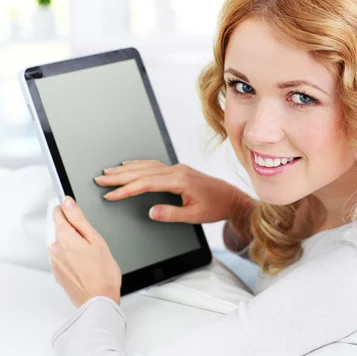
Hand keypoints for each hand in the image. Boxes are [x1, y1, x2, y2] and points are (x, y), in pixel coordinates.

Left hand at [49, 196, 121, 307]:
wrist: (98, 301)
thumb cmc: (103, 273)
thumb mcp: (96, 239)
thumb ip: (79, 219)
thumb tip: (68, 203)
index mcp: (64, 238)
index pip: (59, 214)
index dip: (68, 210)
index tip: (76, 211)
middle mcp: (55, 249)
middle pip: (63, 231)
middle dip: (76, 232)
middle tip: (94, 242)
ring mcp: (55, 263)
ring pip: (64, 246)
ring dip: (75, 247)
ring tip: (93, 257)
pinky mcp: (58, 273)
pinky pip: (65, 259)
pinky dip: (74, 259)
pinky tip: (88, 266)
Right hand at [94, 160, 251, 224]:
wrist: (230, 198)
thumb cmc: (215, 207)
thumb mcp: (194, 215)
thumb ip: (172, 214)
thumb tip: (151, 212)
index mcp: (180, 181)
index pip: (146, 183)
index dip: (126, 189)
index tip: (111, 194)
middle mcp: (177, 171)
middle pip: (143, 171)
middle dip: (120, 176)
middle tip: (100, 179)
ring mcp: (178, 169)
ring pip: (147, 166)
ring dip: (127, 169)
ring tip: (108, 172)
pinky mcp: (179, 170)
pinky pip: (154, 165)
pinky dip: (139, 165)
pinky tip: (129, 165)